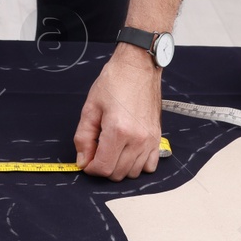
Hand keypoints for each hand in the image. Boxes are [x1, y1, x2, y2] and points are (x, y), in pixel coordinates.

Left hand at [72, 48, 162, 180]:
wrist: (138, 66)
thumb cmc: (114, 82)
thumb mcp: (90, 107)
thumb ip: (83, 137)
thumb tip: (83, 161)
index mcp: (118, 131)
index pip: (103, 168)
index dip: (90, 168)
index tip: (86, 159)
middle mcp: (137, 139)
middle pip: (118, 173)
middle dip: (103, 167)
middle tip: (97, 150)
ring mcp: (150, 140)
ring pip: (133, 173)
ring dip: (119, 167)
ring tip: (112, 148)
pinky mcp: (157, 137)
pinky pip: (150, 166)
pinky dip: (137, 164)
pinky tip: (128, 151)